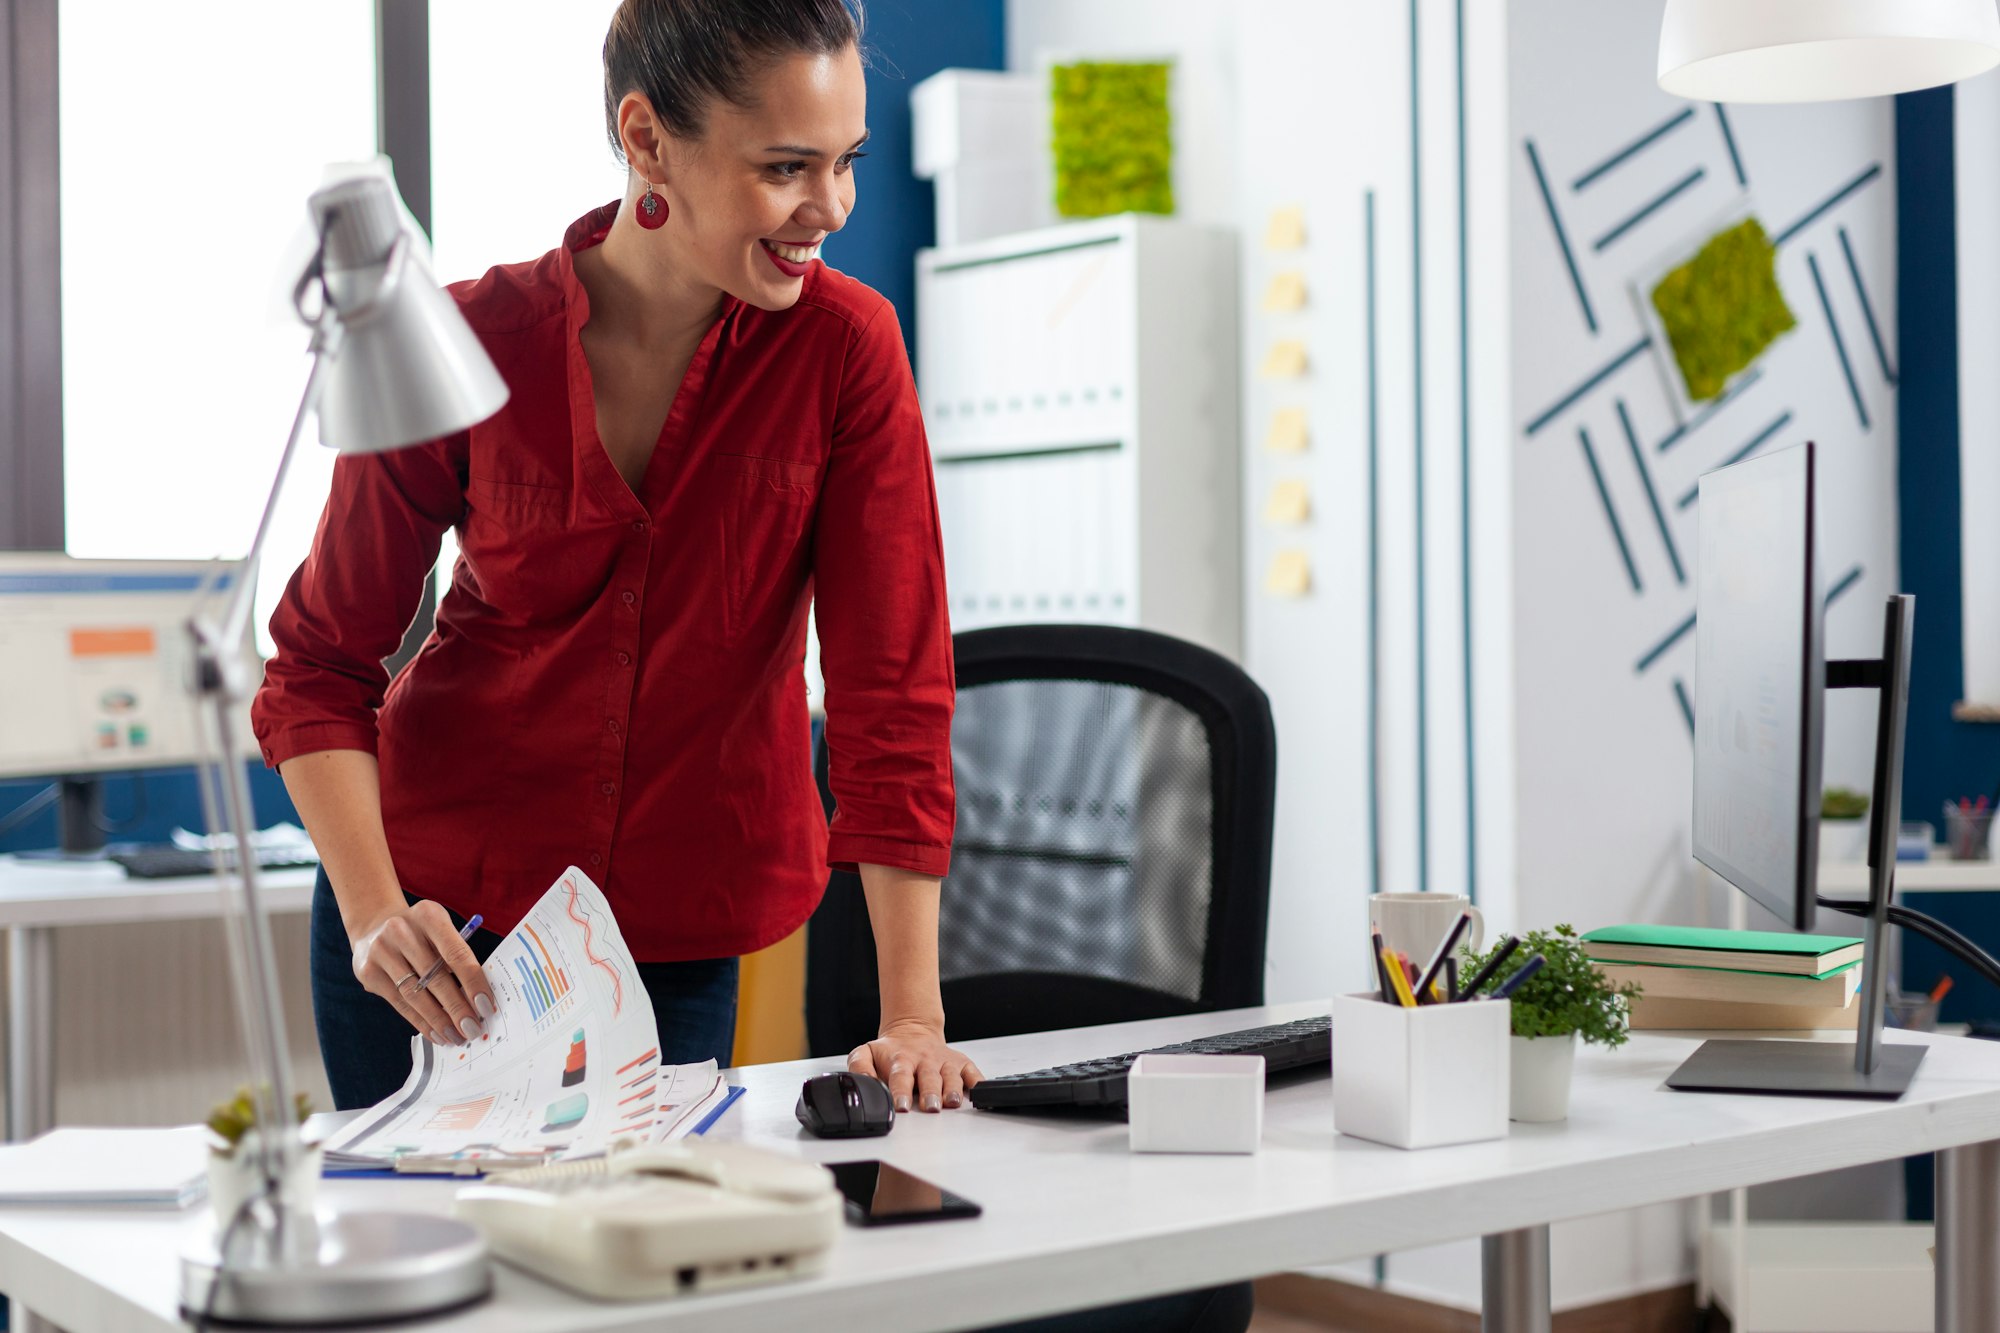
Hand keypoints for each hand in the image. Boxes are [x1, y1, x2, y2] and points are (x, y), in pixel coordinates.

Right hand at [350, 899, 494, 1046]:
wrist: (374, 925)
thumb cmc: (420, 933)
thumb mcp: (439, 929)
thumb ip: (457, 956)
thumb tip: (478, 1000)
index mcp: (429, 915)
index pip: (457, 954)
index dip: (473, 983)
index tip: (486, 1007)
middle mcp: (402, 931)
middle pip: (435, 978)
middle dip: (457, 1008)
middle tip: (473, 1029)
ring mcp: (381, 951)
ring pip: (415, 995)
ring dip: (439, 1020)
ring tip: (456, 1036)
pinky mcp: (368, 972)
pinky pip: (400, 1003)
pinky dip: (420, 1021)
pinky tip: (435, 1033)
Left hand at [849, 1018, 982, 1112]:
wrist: (912, 1031)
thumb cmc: (891, 1051)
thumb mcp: (867, 1053)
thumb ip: (859, 1067)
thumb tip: (859, 1083)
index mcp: (902, 1060)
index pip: (901, 1077)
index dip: (901, 1092)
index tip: (901, 1106)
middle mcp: (925, 1060)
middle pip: (929, 1078)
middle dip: (931, 1093)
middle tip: (931, 1108)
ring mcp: (944, 1061)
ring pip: (951, 1077)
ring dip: (952, 1090)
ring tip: (951, 1102)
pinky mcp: (961, 1063)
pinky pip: (972, 1073)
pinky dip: (976, 1082)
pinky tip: (977, 1092)